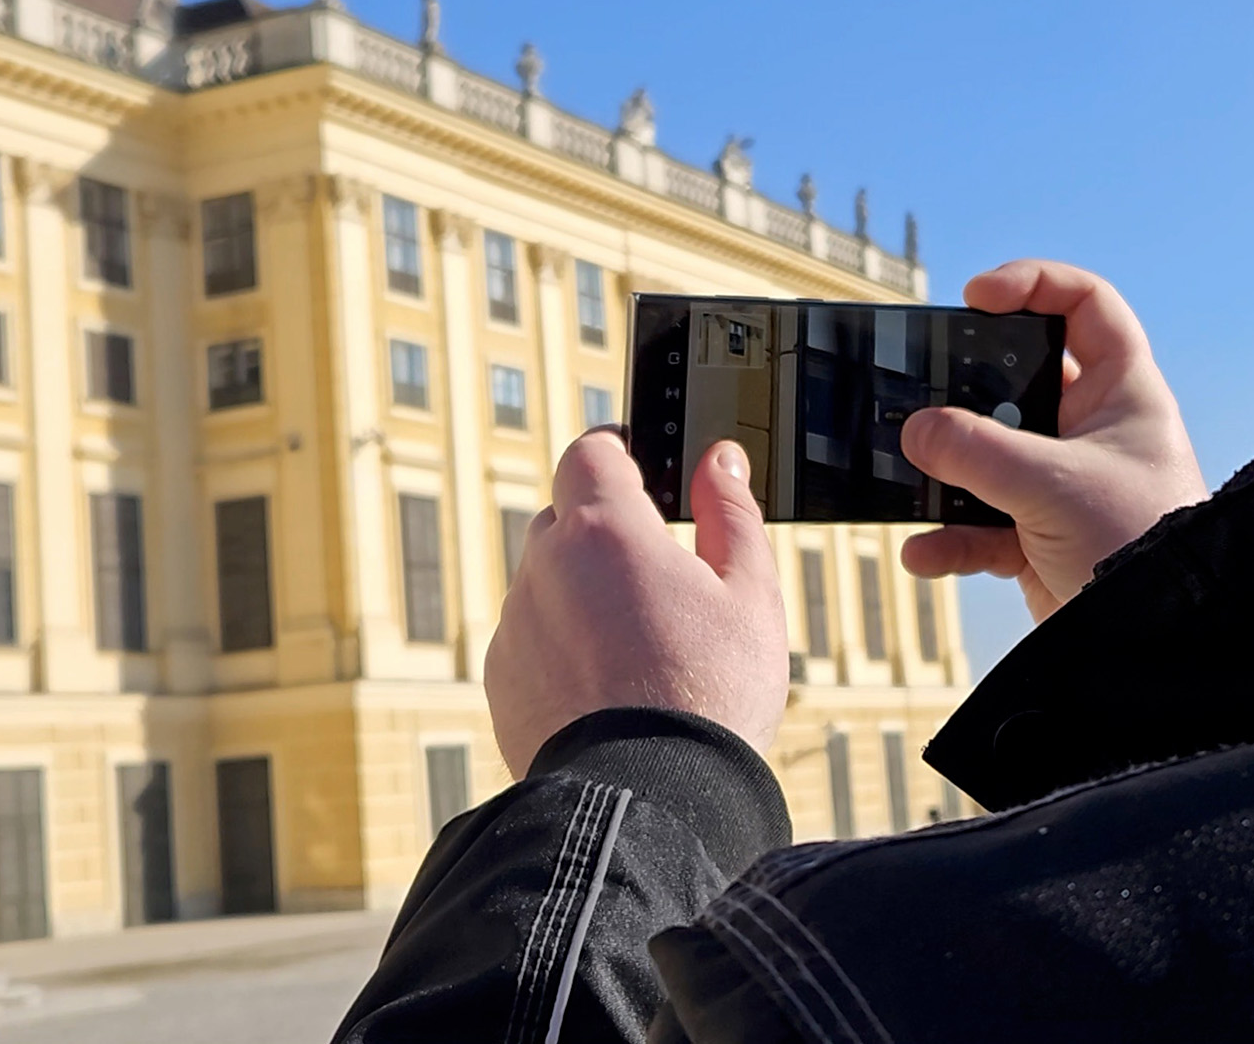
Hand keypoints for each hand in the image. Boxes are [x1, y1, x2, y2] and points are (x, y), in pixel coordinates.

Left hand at [485, 430, 788, 777]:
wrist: (651, 800)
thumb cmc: (712, 697)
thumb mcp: (751, 595)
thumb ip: (733, 513)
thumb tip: (721, 463)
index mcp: (606, 531)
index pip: (592, 451)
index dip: (619, 451)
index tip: (643, 467)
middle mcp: (546, 568)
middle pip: (565, 515)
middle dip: (606, 529)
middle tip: (659, 571)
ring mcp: (517, 625)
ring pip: (548, 581)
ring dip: (584, 592)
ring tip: (642, 645)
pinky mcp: (502, 678)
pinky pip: (532, 638)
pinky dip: (563, 646)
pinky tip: (611, 685)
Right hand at [901, 260, 1208, 620]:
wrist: (1165, 645)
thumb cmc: (1140, 547)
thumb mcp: (1052, 485)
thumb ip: (976, 451)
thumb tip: (915, 430)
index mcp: (1123, 393)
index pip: (1085, 306)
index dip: (1033, 285)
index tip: (975, 297)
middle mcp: (1093, 432)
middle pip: (1017, 381)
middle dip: (965, 391)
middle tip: (925, 391)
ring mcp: (1062, 487)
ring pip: (989, 457)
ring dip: (947, 472)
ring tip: (913, 474)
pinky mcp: (1039, 540)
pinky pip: (979, 527)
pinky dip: (948, 539)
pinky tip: (925, 553)